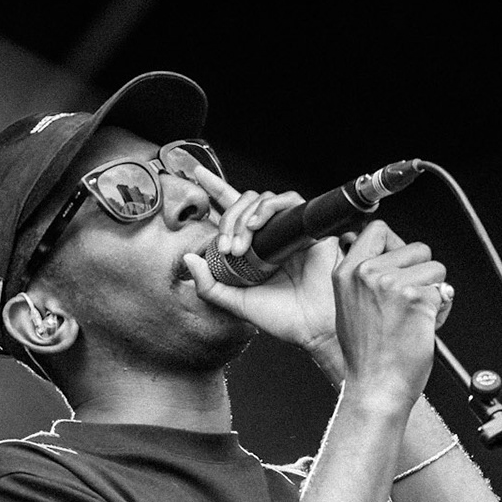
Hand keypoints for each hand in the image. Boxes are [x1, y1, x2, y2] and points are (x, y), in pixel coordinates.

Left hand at [182, 168, 342, 360]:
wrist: (313, 326)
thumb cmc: (282, 318)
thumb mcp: (236, 303)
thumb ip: (209, 286)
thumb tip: (188, 258)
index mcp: (255, 249)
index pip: (234, 212)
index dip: (217, 189)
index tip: (198, 175)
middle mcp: (271, 235)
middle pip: (244, 204)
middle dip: (228, 220)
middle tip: (227, 248)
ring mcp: (289, 230)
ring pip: (262, 200)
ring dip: (244, 217)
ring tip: (241, 246)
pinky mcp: (307, 227)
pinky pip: (287, 201)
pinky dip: (267, 208)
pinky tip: (256, 225)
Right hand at [329, 221, 449, 412]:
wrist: (376, 386)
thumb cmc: (368, 355)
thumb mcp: (350, 306)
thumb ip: (366, 276)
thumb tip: (390, 253)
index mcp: (347, 272)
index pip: (378, 229)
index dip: (397, 244)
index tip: (402, 262)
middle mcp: (367, 273)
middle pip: (416, 248)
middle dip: (421, 273)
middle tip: (408, 303)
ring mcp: (391, 284)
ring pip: (435, 268)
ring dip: (434, 291)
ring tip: (415, 316)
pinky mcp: (416, 298)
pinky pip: (444, 290)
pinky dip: (442, 308)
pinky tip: (424, 326)